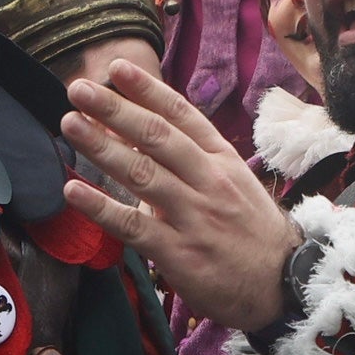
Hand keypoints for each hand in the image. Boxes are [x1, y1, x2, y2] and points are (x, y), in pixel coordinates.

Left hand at [60, 61, 303, 329]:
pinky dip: (101, 207)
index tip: (117, 69)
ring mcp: (194, 216)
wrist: (284, 286)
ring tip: (71, 123)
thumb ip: (189, 162)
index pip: (182, 116)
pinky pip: (134, 226)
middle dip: (115, 109)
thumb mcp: (232, 185)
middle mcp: (209, 181)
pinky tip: (73, 190)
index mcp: (222, 161)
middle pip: (157, 137)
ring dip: (102, 146)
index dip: (147, 90)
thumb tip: (136, 138)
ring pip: (142, 173)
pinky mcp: (179, 253)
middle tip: (80, 89)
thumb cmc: (250, 232)